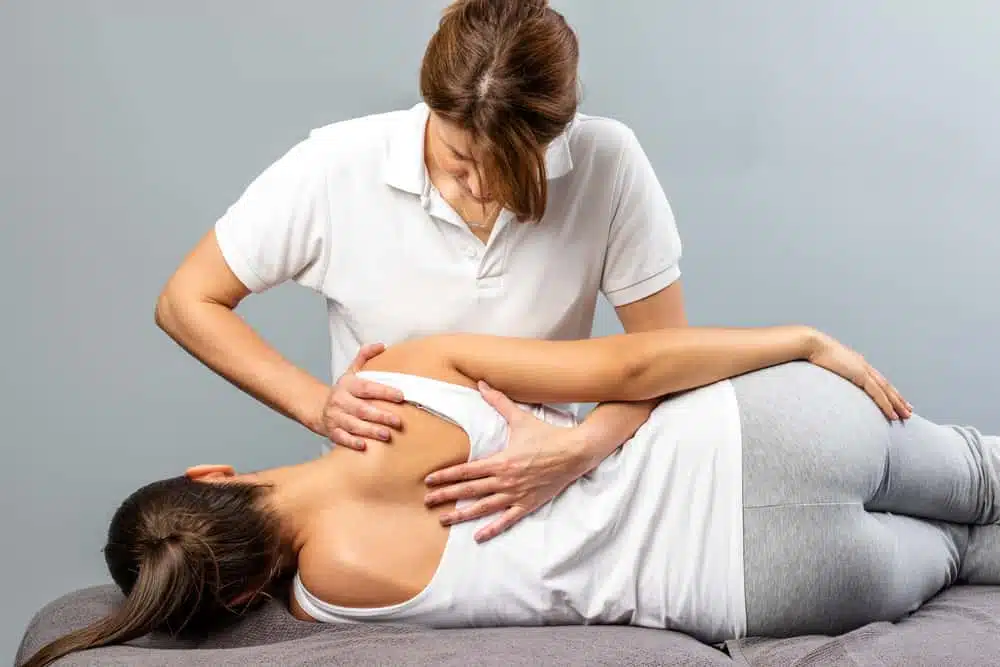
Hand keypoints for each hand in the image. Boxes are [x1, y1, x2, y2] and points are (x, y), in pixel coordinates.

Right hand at [321, 343, 404, 449]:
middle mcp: (340, 400)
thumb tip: (382, 345)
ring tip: (387, 435)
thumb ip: (365, 356)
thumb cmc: (345, 391)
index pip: (367, 387)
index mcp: (347, 384)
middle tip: (398, 421)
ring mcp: (335, 417)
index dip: (384, 391)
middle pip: (361, 409)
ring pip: (353, 425)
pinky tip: (364, 446)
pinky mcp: (332, 431)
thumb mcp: (352, 371)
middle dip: (380, 415)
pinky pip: (341, 438)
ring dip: (370, 431)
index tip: (401, 396)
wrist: (320, 407)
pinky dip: (352, 442)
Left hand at [424, 381, 591, 542]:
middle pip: (469, 490)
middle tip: (426, 502)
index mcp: (501, 461)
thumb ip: (499, 402)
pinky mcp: (528, 504)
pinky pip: (507, 520)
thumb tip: (483, 384)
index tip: (429, 481)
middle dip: (446, 496)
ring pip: (483, 507)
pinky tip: (478, 536)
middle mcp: (505, 480)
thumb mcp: (521, 418)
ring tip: (443, 520)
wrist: (575, 452)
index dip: (446, 476)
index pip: (466, 471)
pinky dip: (492, 529)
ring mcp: (516, 494)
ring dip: (462, 515)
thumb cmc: (547, 435)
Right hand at [807, 330, 912, 420]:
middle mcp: (863, 366)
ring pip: (886, 390)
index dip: (886, 390)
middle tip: (907, 410)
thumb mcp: (822, 364)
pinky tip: (893, 414)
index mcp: (855, 363)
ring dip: (897, 403)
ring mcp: (863, 370)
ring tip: (906, 415)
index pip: (875, 379)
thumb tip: (820, 381)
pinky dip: (886, 404)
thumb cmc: (811, 353)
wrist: (811, 344)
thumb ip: (826, 371)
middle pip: (885, 385)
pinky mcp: (860, 375)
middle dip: (897, 398)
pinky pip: (878, 393)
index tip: (893, 399)